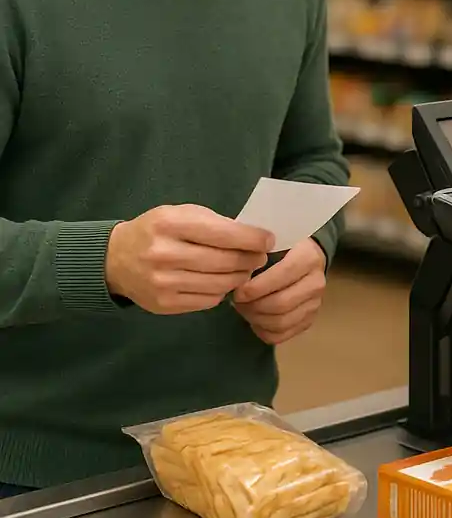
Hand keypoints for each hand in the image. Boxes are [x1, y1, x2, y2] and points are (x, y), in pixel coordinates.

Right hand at [106, 205, 272, 314]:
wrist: (116, 259)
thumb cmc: (158, 230)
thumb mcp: (182, 213)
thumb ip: (216, 223)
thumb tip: (255, 238)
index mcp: (171, 224)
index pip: (224, 234)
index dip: (253, 239)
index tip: (268, 240)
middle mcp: (165, 254)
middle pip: (226, 262)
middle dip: (251, 259)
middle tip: (260, 257)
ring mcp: (163, 282)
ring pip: (221, 284)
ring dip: (240, 277)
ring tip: (245, 270)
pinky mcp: (164, 304)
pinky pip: (209, 300)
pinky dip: (222, 291)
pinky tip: (222, 282)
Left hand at [231, 238, 326, 344]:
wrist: (309, 259)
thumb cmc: (286, 249)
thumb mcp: (274, 245)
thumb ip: (259, 258)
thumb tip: (238, 279)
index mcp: (309, 259)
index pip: (281, 276)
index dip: (256, 287)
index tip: (238, 291)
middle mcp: (316, 283)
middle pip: (281, 304)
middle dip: (253, 306)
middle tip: (237, 302)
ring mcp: (315, 304)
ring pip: (281, 322)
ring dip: (256, 320)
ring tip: (245, 310)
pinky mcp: (309, 319)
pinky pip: (283, 334)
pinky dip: (264, 332)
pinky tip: (255, 321)